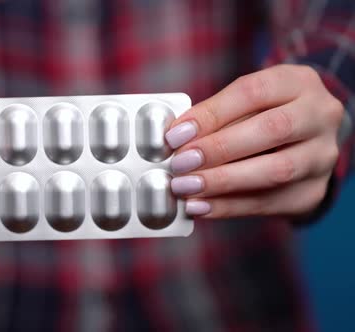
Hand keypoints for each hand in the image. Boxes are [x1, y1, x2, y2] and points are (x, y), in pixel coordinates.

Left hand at [165, 65, 343, 218]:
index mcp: (298, 82)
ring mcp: (322, 156)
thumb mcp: (244, 102)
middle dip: (218, 149)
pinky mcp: (313, 191)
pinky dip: (229, 206)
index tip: (176, 136)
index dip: (211, 115)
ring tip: (186, 187)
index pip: (253, 93)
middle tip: (180, 163)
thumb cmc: (262, 114)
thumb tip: (175, 139)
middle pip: (272, 130)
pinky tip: (200, 206)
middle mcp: (320, 116)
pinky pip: (269, 202)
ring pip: (276, 171)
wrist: (303, 141)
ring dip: (223, 181)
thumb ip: (214, 116)